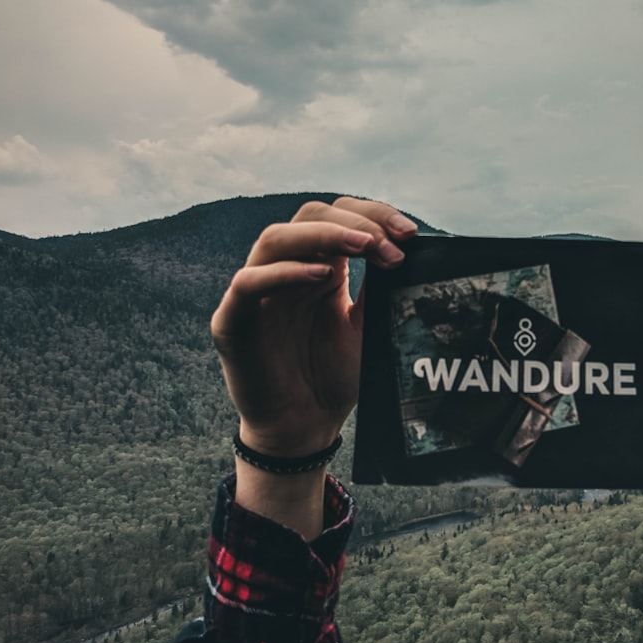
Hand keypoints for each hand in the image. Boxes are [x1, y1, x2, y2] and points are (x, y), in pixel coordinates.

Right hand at [211, 197, 417, 456]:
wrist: (306, 426)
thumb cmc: (335, 376)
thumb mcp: (368, 326)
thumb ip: (379, 289)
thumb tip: (408, 249)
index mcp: (319, 266)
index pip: (340, 216)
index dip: (373, 215)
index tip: (409, 233)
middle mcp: (286, 270)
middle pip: (310, 216)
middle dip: (355, 221)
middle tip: (392, 244)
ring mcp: (257, 292)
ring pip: (276, 238)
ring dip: (323, 235)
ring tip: (363, 246)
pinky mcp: (232, 321)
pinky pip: (247, 283)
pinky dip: (283, 273)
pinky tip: (321, 276)